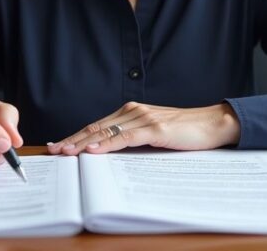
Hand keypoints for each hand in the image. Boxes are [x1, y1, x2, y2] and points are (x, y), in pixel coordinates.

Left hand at [46, 101, 239, 155]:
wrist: (213, 124)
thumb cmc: (185, 132)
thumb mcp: (154, 135)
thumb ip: (133, 139)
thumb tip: (111, 155)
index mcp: (131, 112)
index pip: (97, 125)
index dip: (76, 136)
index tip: (58, 145)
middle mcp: (133, 111)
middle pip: (95, 127)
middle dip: (72, 140)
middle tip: (53, 150)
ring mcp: (143, 118)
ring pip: (105, 131)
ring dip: (83, 143)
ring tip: (65, 152)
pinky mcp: (155, 128)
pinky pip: (125, 137)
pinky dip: (107, 144)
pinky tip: (94, 150)